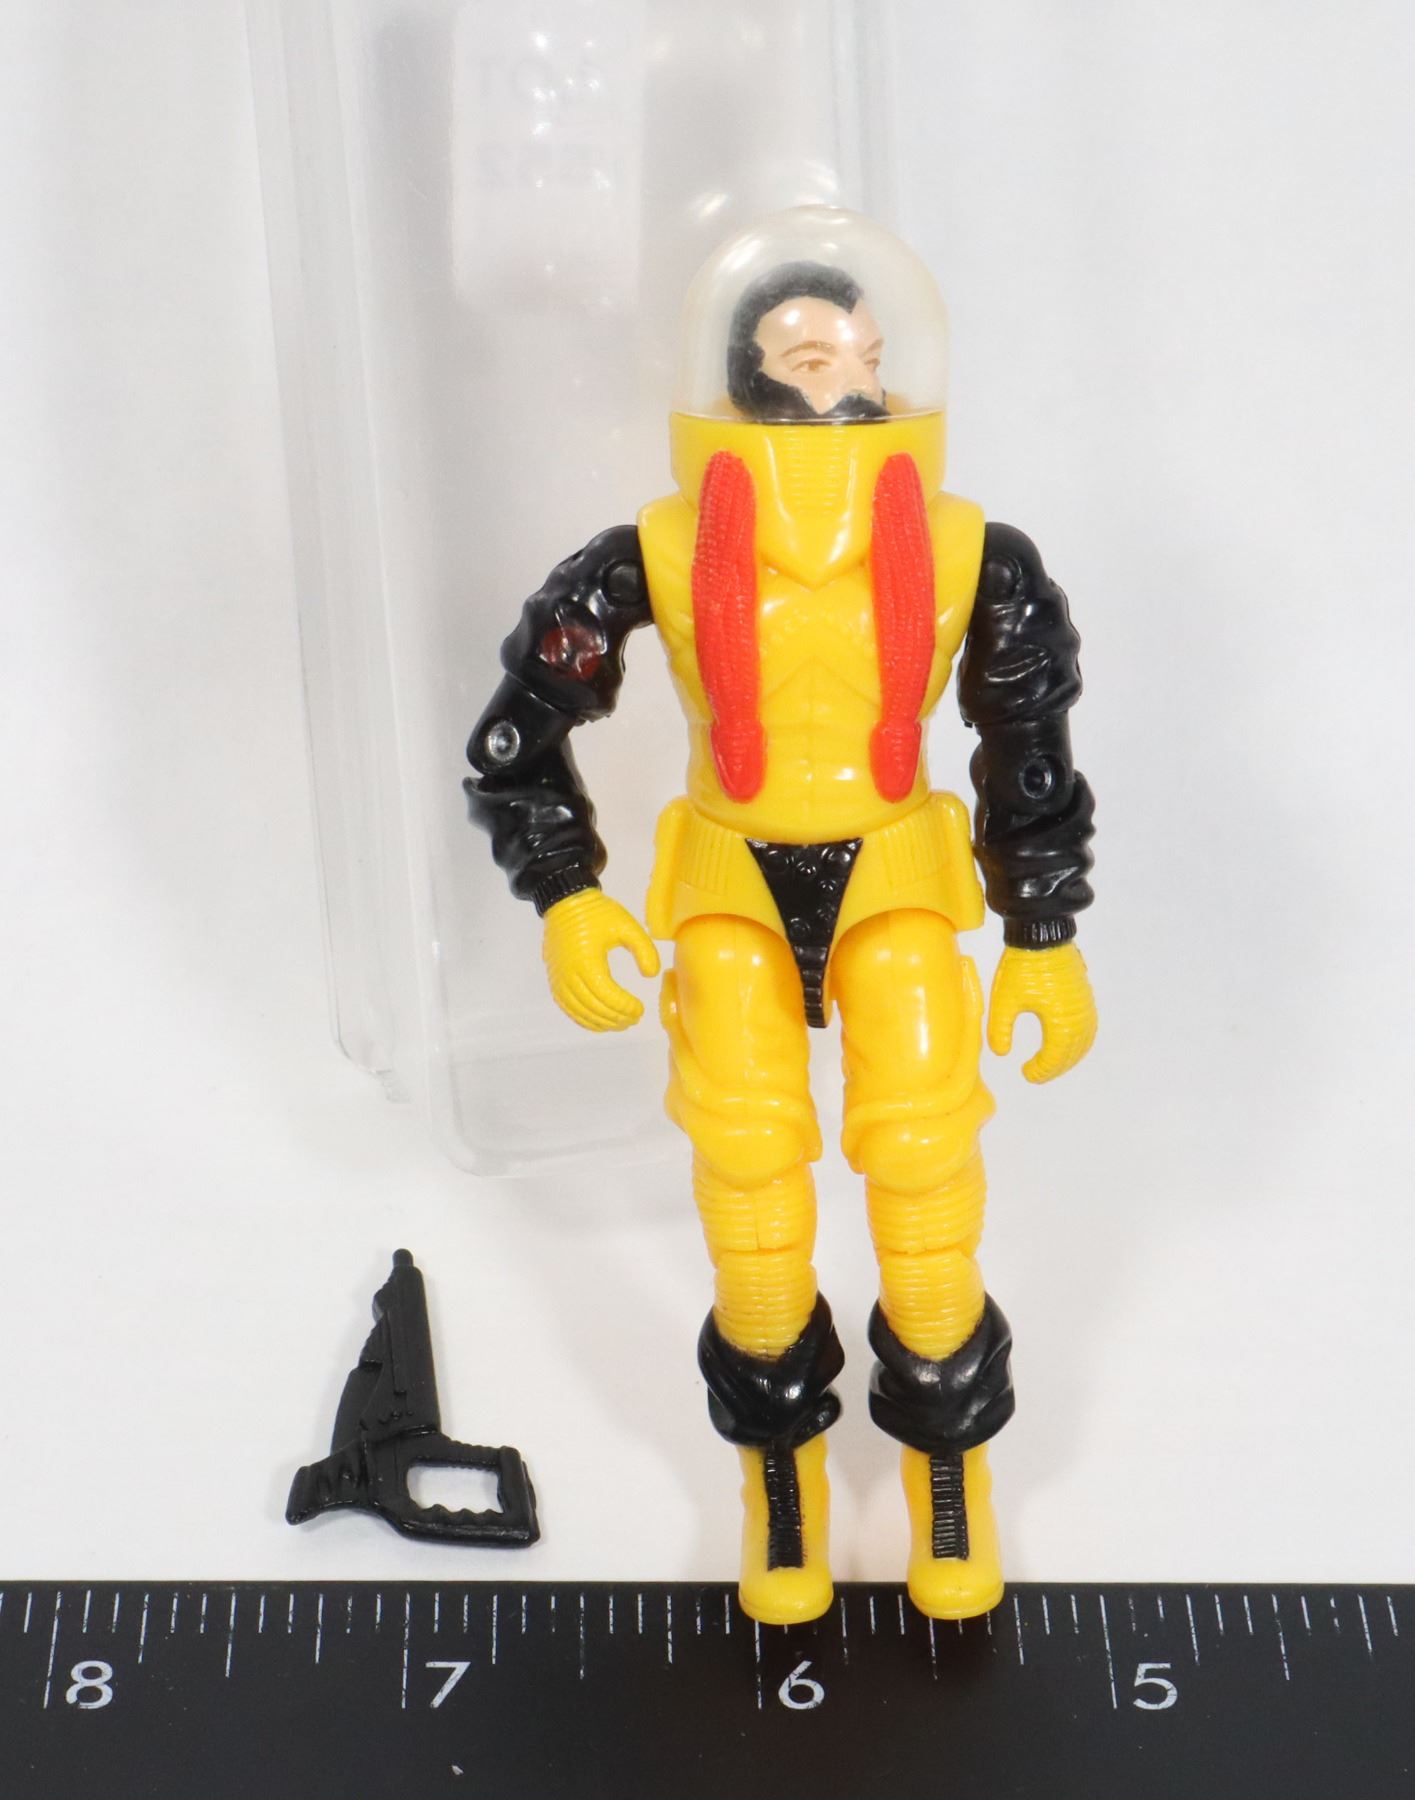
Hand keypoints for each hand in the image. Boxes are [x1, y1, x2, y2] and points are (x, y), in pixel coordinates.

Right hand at [541, 889, 660, 1031]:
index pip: (607, 995)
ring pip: (580, 1011)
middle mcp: (569, 974)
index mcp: (587, 961)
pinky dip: (583, 1019)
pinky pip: (567, 1007)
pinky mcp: (555, 980)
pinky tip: (598, 1022)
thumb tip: (650, 975)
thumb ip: (644, 949)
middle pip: (594, 1007)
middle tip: (634, 1018)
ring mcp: (559, 979)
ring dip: (601, 1022)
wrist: (566, 903)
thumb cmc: (598, 913)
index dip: (624, 1007)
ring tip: (620, 1023)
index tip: (640, 1009)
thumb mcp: (627, 925)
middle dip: (616, 1017)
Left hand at [987, 942, 1096, 1083]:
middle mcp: (1079, 1016)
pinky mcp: (1085, 995)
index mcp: (1060, 1020)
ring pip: (1084, 1041)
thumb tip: (1002, 1052)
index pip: (1054, 1056)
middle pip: (1071, 1053)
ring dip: (1069, 1057)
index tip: (1026, 1074)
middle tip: (1036, 1074)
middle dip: (1055, 1068)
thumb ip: (1000, 1029)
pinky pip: (1089, 1027)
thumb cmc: (1022, 967)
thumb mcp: (1004, 999)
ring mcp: (1085, 1005)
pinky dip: (1079, 1041)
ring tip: (1050, 1064)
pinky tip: (1066, 1043)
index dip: (1042, 1070)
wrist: (1042, 934)